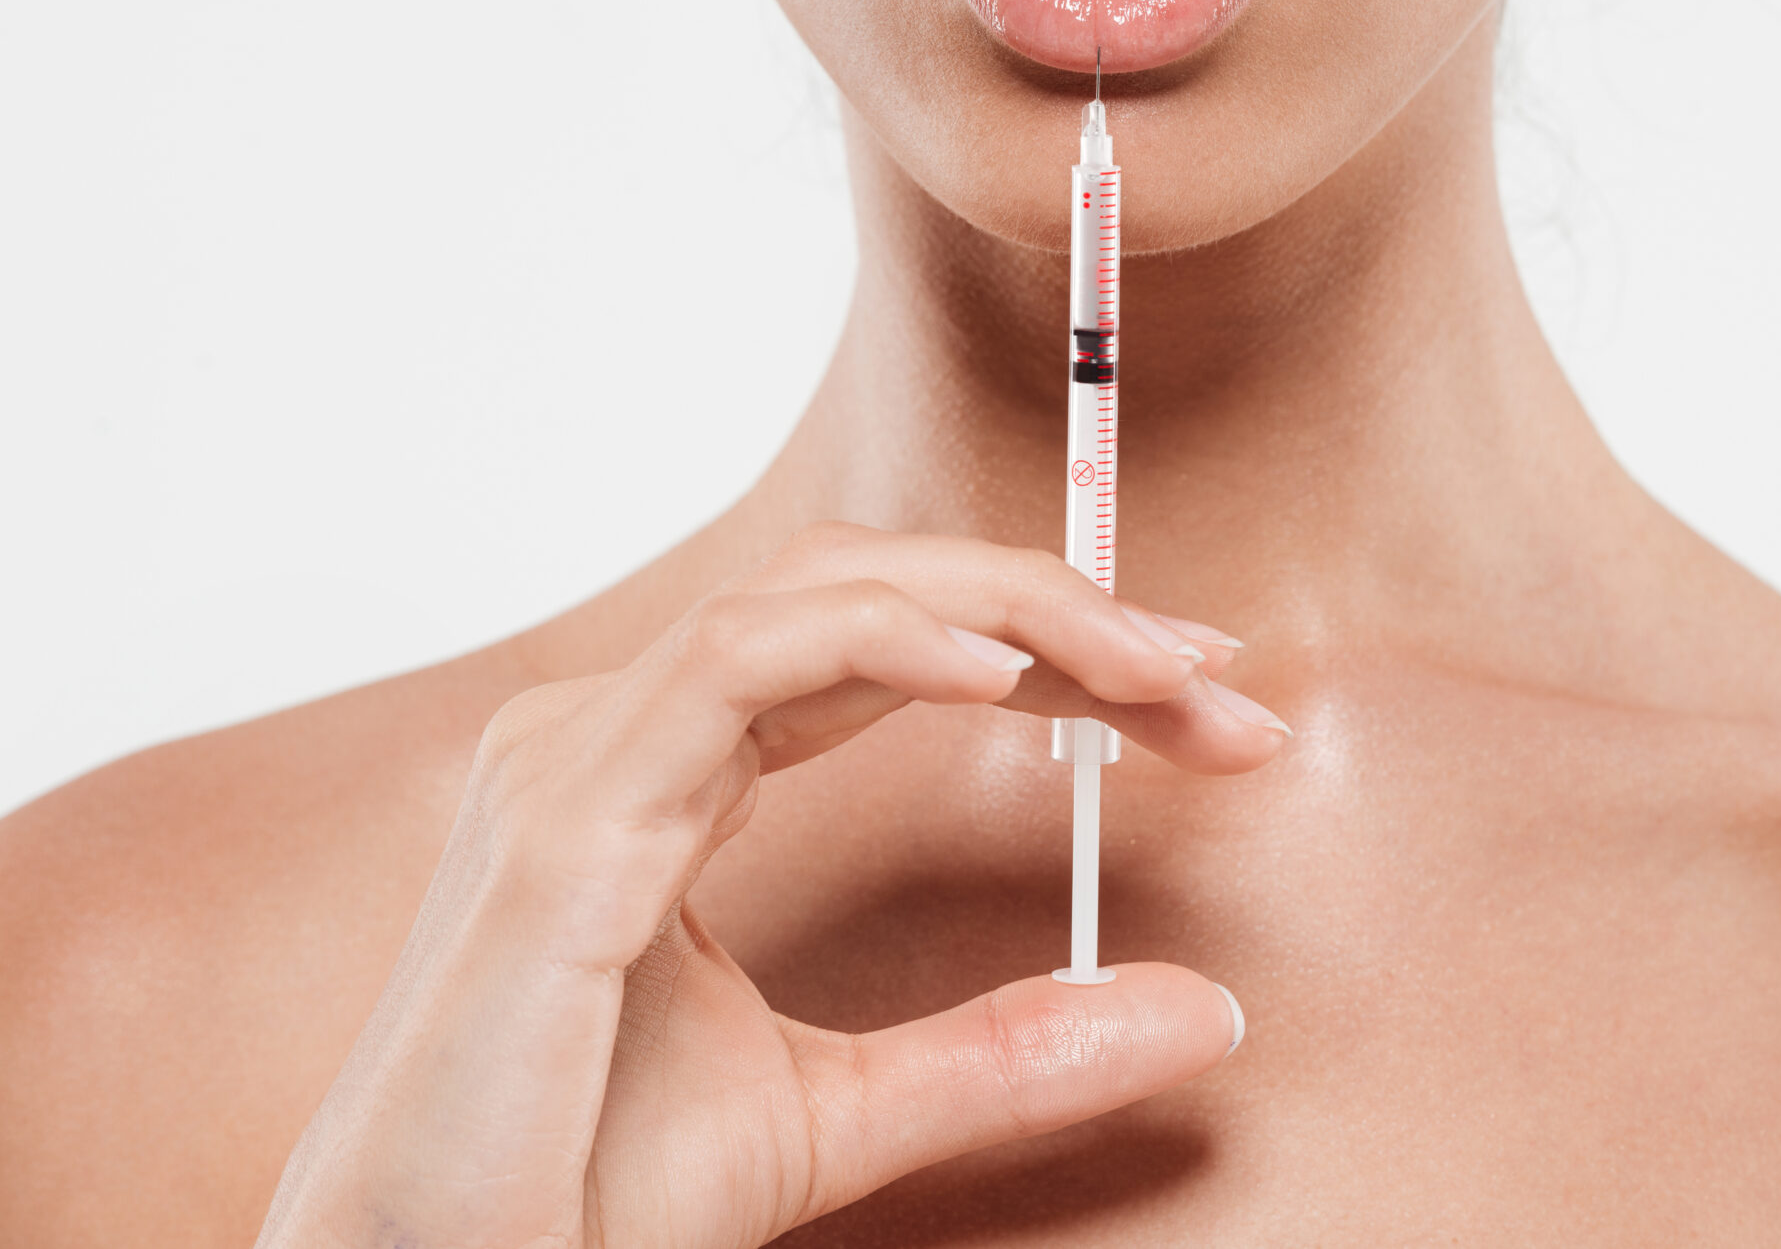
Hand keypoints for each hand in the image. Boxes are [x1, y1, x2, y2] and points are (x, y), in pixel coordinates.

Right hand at [253, 523, 1280, 1248]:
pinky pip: (738, 663)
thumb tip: (1202, 1010)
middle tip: (1214, 670)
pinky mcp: (565, 819)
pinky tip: (1009, 679)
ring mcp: (579, 758)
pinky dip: (883, 643)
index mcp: (662, 772)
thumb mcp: (840, 1114)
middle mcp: (614, 733)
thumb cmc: (579, 1199)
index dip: (1045, 647)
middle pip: (864, 592)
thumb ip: (1008, 1051)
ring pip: (816, 594)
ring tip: (1151, 665)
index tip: (1195, 692)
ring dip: (1006, 612)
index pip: (879, 648)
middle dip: (1054, 611)